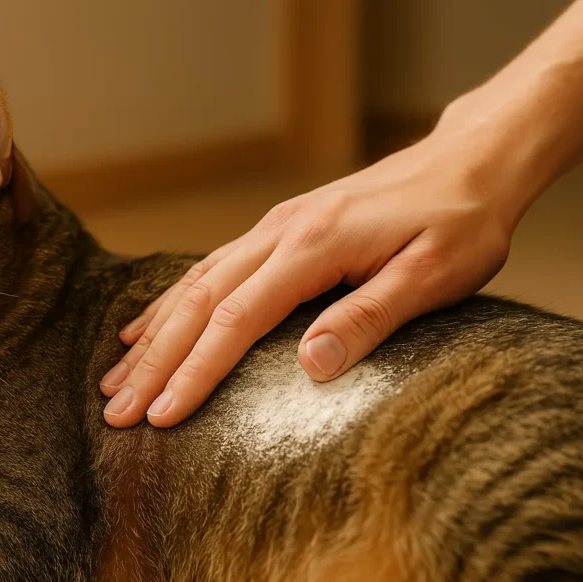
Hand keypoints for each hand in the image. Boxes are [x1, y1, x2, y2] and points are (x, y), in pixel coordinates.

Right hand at [99, 122, 522, 428]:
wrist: (467, 163)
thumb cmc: (460, 223)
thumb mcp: (434, 274)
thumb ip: (369, 317)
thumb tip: (310, 364)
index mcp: (312, 247)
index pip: (236, 320)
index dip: (194, 373)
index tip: (160, 417)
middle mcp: (279, 233)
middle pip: (198, 304)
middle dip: (155, 363)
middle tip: (115, 412)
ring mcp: (273, 228)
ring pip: (194, 286)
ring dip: (153, 336)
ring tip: (114, 379)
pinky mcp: (278, 231)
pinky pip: (209, 270)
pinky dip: (171, 303)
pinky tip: (146, 326)